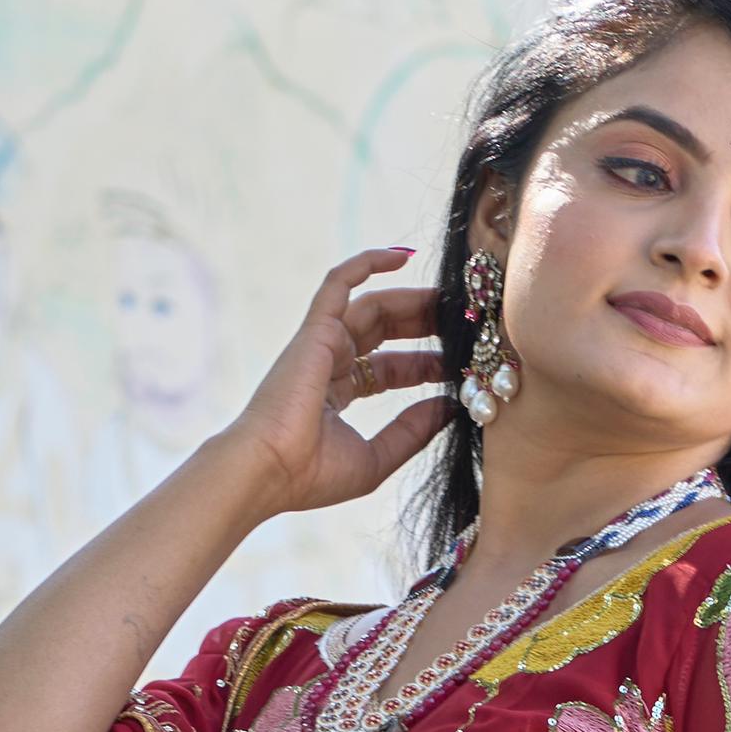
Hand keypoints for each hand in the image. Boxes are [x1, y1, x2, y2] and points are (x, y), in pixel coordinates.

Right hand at [223, 247, 451, 525]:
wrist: (268, 470)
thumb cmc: (312, 475)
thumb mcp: (376, 459)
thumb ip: (412, 431)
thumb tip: (450, 407)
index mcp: (338, 393)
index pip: (389, 368)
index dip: (424, 364)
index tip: (459, 367)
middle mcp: (329, 363)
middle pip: (385, 331)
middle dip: (424, 325)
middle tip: (461, 323)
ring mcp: (320, 343)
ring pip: (372, 306)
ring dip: (411, 300)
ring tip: (450, 298)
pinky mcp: (314, 329)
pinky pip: (340, 282)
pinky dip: (367, 263)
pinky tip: (402, 256)